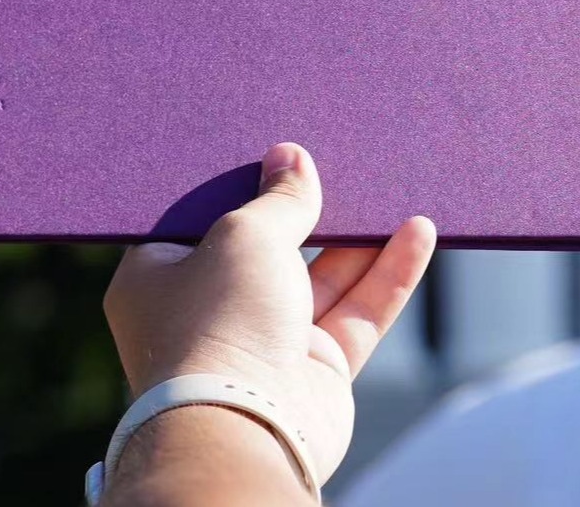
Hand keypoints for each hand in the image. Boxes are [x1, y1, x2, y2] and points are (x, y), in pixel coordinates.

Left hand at [102, 143, 436, 489]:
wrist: (246, 430)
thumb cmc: (218, 325)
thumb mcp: (244, 234)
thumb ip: (279, 198)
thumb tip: (292, 158)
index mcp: (161, 279)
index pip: (200, 220)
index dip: (239, 185)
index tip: (272, 149)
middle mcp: (211, 312)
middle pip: (269, 246)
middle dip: (306, 208)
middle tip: (338, 161)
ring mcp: (266, 343)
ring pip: (322, 278)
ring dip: (359, 239)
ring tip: (393, 191)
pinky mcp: (315, 371)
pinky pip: (357, 312)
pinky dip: (387, 275)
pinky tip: (419, 233)